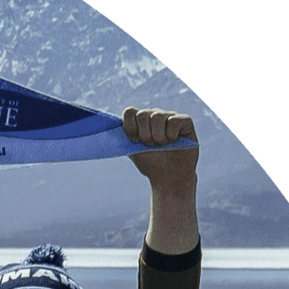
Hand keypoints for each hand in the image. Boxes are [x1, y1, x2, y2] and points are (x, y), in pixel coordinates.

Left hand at [124, 107, 199, 254]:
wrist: (169, 177)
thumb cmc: (151, 164)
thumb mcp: (133, 152)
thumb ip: (122, 141)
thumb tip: (104, 135)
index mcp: (141, 122)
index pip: (129, 112)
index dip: (129, 126)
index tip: (133, 141)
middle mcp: (155, 115)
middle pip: (142, 114)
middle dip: (143, 134)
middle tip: (149, 146)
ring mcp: (170, 116)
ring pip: (157, 116)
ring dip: (157, 136)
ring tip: (161, 145)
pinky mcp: (185, 120)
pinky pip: (173, 121)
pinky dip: (170, 135)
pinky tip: (173, 142)